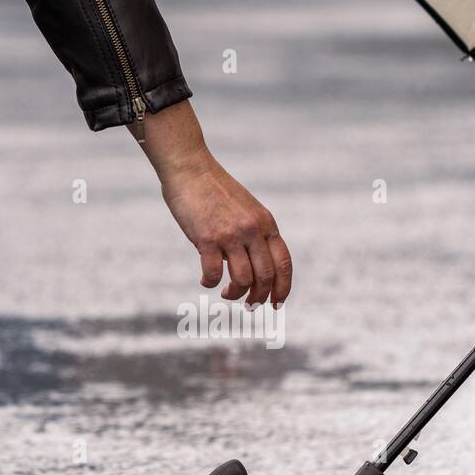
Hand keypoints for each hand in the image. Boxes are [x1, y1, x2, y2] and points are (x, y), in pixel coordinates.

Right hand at [133, 101, 291, 306]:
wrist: (191, 168)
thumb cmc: (215, 191)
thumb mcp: (247, 210)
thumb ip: (255, 234)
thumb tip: (253, 267)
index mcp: (266, 223)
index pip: (283, 263)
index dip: (283, 288)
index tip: (276, 303)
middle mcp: (252, 230)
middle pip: (266, 277)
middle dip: (259, 297)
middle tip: (250, 305)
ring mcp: (231, 234)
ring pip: (243, 280)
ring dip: (235, 294)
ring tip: (227, 293)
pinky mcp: (207, 238)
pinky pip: (214, 274)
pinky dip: (210, 283)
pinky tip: (205, 280)